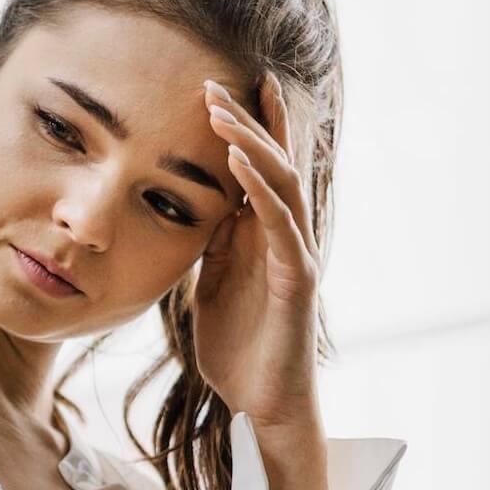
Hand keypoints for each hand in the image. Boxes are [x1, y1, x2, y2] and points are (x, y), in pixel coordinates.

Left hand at [189, 72, 322, 431]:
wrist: (260, 404)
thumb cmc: (238, 349)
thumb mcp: (210, 285)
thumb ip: (209, 246)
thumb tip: (192, 211)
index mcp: (262, 235)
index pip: (258, 169)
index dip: (245, 128)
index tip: (216, 89)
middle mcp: (285, 236)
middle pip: (272, 162)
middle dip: (245, 122)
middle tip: (212, 85)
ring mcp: (296, 253)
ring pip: (280, 183)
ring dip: (250, 143)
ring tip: (221, 111)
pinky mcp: (298, 278)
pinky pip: (281, 224)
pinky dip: (260, 190)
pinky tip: (240, 163)